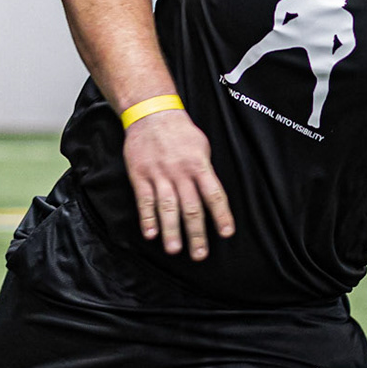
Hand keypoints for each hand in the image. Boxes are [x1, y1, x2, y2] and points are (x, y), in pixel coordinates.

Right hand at [122, 108, 234, 260]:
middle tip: (199, 254)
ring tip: (174, 249)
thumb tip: (212, 195)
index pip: (214, 194)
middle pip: (191, 207)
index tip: (226, 233)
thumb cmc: (180, 131)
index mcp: (199, 165)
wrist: (151, 113)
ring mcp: (159, 174)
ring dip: (171, 230)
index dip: (221, 215)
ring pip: (167, 207)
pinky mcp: (140, 175)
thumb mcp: (201, 146)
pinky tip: (150, 234)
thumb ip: (205, 171)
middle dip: (196, 233)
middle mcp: (180, 172)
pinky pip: (145, 200)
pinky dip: (147, 218)